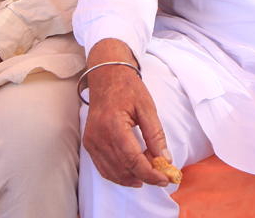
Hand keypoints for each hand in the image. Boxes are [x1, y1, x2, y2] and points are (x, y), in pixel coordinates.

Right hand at [81, 39, 170, 187]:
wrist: (106, 76)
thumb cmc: (128, 88)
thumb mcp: (147, 107)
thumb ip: (156, 135)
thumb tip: (165, 159)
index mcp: (113, 124)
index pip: (132, 158)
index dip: (149, 173)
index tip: (164, 179)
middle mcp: (98, 135)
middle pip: (122, 168)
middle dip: (144, 176)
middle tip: (161, 177)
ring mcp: (91, 140)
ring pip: (112, 172)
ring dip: (131, 178)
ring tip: (149, 175)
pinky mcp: (89, 143)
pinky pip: (103, 167)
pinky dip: (118, 174)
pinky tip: (133, 174)